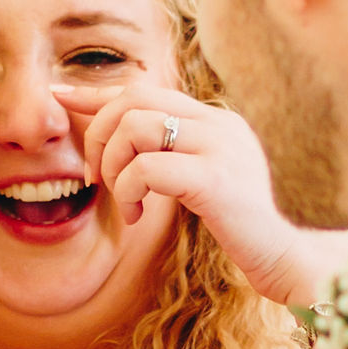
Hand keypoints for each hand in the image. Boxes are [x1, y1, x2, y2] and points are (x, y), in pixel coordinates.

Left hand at [75, 85, 347, 310]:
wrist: (287, 259)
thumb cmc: (242, 228)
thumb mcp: (205, 180)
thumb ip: (174, 155)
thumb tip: (120, 142)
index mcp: (215, 120)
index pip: (146, 89)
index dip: (97, 93)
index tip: (60, 98)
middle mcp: (219, 123)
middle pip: (134, 98)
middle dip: (99, 134)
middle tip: (96, 177)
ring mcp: (219, 147)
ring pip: (135, 129)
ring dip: (113, 169)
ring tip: (126, 204)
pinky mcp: (214, 179)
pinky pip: (146, 168)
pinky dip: (128, 192)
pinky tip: (138, 217)